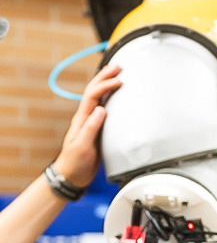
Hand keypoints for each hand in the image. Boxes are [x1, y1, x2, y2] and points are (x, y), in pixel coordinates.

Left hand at [54, 64, 120, 186]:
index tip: (119, 81)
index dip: (104, 86)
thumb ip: (91, 128)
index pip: (92, 96)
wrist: (71, 176)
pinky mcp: (98, 129)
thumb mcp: (83, 147)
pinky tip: (117, 95)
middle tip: (117, 66)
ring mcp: (92, 122)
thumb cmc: (75, 163)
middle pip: (94, 91)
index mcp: (82, 120)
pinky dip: (110, 97)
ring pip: (99, 97)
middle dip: (104, 77)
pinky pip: (105, 108)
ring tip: (117, 73)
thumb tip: (101, 110)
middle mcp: (86, 118)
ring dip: (106, 84)